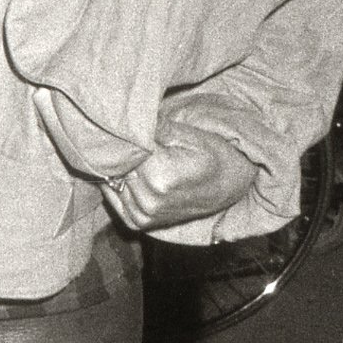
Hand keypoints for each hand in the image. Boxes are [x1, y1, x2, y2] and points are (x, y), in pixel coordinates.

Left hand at [106, 129, 259, 232]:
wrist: (228, 186)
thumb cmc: (212, 156)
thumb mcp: (190, 135)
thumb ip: (157, 128)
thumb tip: (129, 119)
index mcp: (161, 177)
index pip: (127, 149)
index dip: (128, 135)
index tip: (132, 126)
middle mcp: (150, 200)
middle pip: (118, 166)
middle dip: (122, 151)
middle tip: (132, 139)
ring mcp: (144, 215)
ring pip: (113, 181)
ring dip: (118, 167)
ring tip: (136, 155)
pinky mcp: (139, 223)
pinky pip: (114, 200)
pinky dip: (116, 184)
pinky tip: (130, 172)